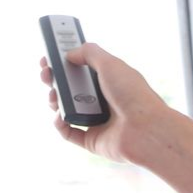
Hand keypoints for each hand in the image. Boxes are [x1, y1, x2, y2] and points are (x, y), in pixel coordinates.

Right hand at [39, 43, 171, 164]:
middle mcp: (102, 99)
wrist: (145, 129)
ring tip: (55, 96)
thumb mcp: (110, 64)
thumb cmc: (133, 94)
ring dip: (56, 100)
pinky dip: (61, 124)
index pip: (82, 68)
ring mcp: (96, 120)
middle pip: (71, 88)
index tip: (49, 55)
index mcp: (108, 80)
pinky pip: (70, 132)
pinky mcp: (92, 139)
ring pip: (67, 108)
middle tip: (46, 73)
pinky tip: (60, 116)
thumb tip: (70, 53)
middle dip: (55, 79)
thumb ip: (89, 53)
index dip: (65, 61)